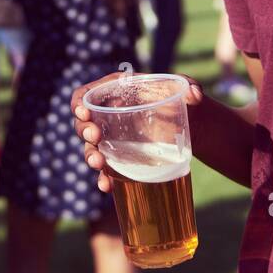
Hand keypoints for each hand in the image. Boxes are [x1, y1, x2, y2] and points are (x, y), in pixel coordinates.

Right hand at [71, 72, 203, 192]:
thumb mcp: (186, 87)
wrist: (191, 125)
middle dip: (83, 130)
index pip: (87, 93)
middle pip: (84, 122)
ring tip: (98, 163)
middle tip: (94, 136)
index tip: (84, 111)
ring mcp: (113, 138)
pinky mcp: (122, 158)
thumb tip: (194, 95)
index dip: (79, 101)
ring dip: (90, 155)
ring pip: (91, 147)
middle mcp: (109, 114)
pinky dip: (104, 178)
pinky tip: (107, 186)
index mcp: (116, 91)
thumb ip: (190, 86)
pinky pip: (107, 169)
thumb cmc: (182, 99)